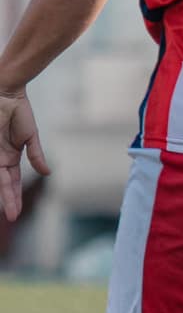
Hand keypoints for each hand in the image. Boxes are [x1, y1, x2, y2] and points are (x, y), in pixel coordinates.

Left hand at [0, 89, 49, 220]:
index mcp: (9, 157)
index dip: (13, 197)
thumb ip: (36, 156)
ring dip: (2, 195)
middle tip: (12, 218)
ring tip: (8, 211)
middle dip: (8, 201)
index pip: (10, 182)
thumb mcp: (30, 137)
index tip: (16, 214)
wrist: (7, 94)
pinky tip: (1, 190)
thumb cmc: (18, 112)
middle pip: (3, 185)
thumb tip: (47, 174)